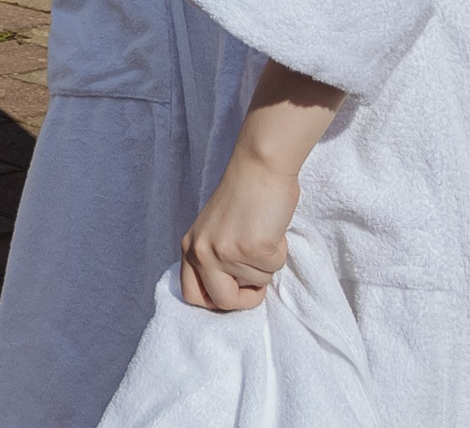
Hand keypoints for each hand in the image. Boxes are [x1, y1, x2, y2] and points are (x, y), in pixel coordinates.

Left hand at [179, 152, 297, 311]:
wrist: (259, 168)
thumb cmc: (244, 196)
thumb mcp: (215, 231)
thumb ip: (215, 257)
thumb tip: (231, 287)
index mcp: (190, 247)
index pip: (191, 294)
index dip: (215, 300)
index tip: (234, 291)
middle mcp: (202, 252)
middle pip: (222, 301)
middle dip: (246, 299)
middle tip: (257, 283)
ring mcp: (225, 252)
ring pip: (257, 284)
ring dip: (266, 264)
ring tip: (262, 233)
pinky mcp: (251, 249)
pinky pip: (274, 268)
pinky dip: (279, 252)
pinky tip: (270, 229)